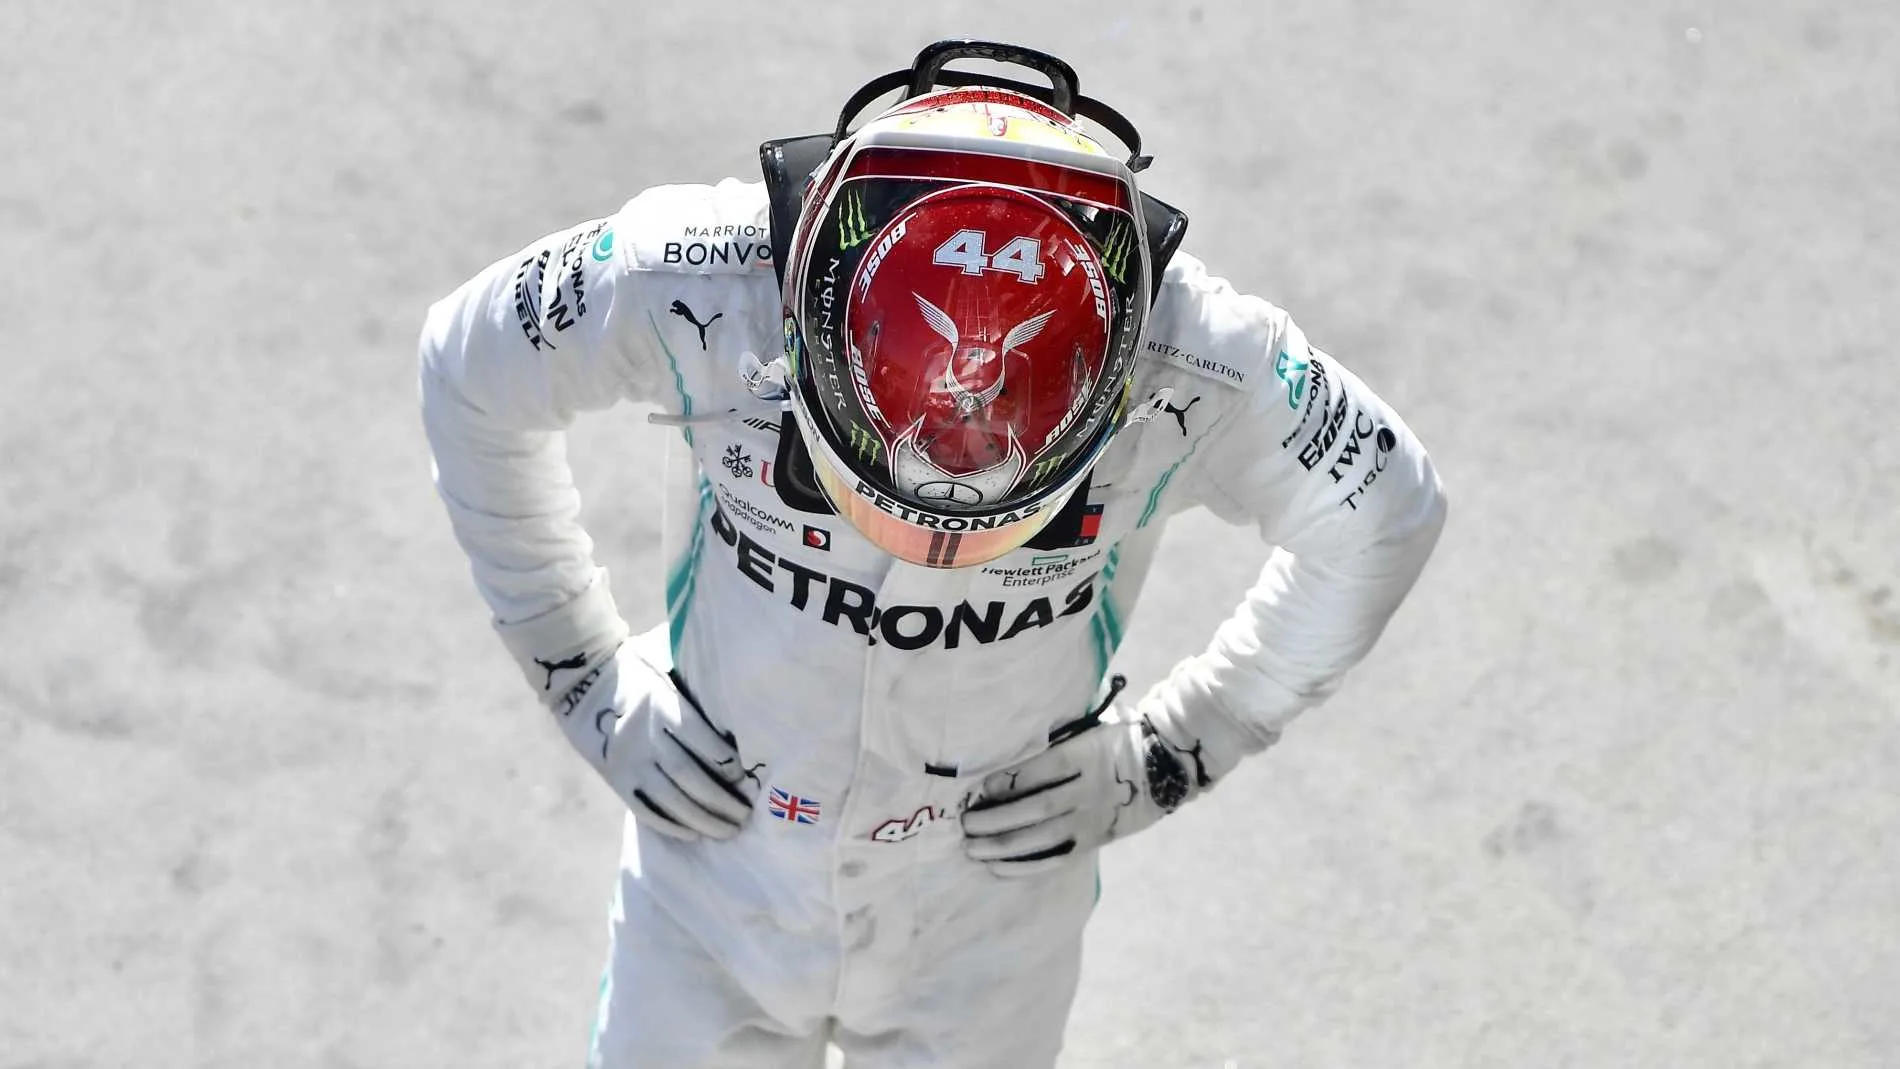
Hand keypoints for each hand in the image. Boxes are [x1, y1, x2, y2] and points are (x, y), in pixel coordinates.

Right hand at [549, 642, 760, 840]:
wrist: (578, 681)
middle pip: (690, 776)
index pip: (704, 743)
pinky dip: (669, 824)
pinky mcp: (613, 778)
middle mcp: (647, 736)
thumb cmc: (633, 671)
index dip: (730, 766)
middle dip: (721, 801)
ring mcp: (628, 761)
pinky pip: (643, 808)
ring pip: (670, 798)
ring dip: (702, 819)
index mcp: (664, 705)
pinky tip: (692, 833)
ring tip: (726, 831)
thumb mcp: (665, 670)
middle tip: (745, 816)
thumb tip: (733, 720)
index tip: (749, 780)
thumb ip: (692, 694)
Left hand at [961, 709, 1213, 877]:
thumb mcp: (1091, 730)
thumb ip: (1057, 742)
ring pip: (1042, 837)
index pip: (1041, 772)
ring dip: (1002, 845)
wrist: (1166, 768)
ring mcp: (1092, 819)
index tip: (980, 788)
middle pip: (1036, 808)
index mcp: (1087, 755)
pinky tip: (997, 866)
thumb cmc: (1117, 741)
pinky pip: (1055, 858)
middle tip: (965, 824)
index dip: (1008, 781)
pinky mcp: (1093, 841)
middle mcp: (1089, 790)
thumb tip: (1008, 749)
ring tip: (972, 848)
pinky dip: (1024, 866)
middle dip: (996, 819)